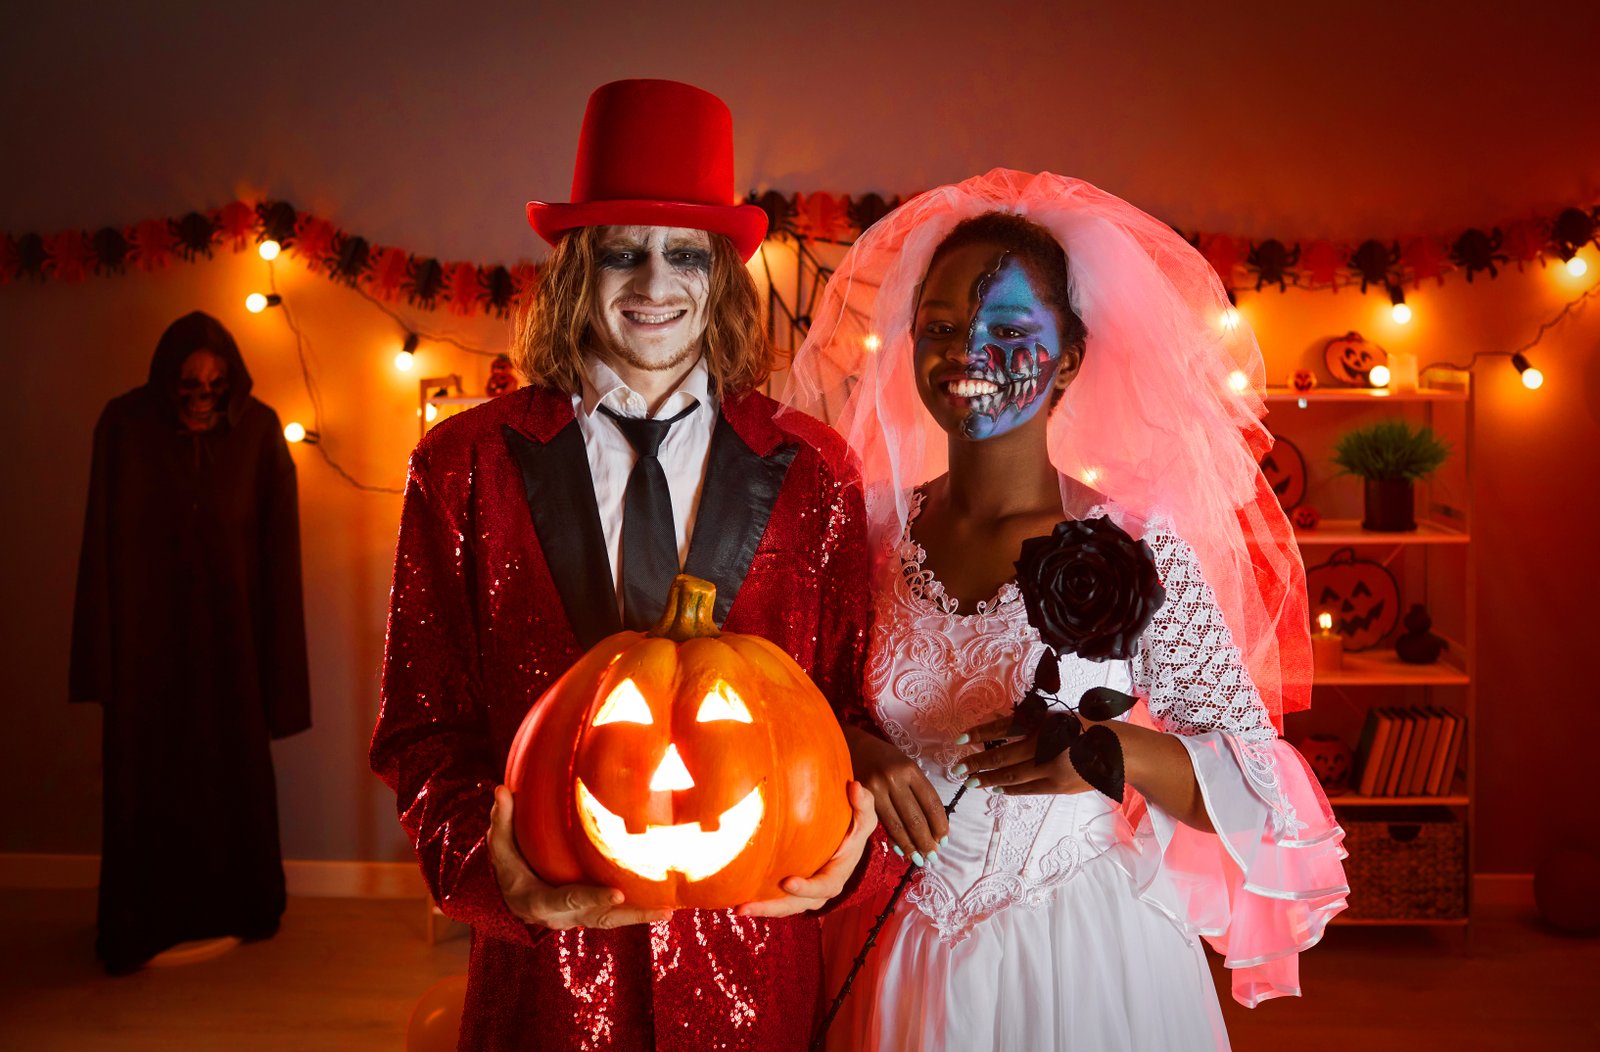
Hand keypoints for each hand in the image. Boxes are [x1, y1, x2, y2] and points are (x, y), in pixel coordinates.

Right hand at [488, 785, 671, 929]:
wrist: (513, 899)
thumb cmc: (508, 868)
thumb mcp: (500, 846)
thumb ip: (502, 821)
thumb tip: (501, 789)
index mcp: (539, 901)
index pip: (568, 900)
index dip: (592, 897)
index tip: (618, 892)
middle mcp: (562, 916)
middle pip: (600, 918)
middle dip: (630, 915)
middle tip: (661, 910)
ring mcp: (578, 918)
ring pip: (612, 921)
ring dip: (640, 917)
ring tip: (668, 910)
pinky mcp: (590, 914)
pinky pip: (616, 916)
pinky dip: (638, 913)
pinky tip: (664, 905)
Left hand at [736, 781, 877, 917]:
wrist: (845, 843)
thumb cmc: (854, 830)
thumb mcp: (864, 817)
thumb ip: (863, 804)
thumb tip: (854, 787)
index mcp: (836, 877)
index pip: (823, 887)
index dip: (806, 888)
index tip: (787, 881)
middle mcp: (818, 892)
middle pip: (795, 905)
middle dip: (771, 907)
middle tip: (745, 906)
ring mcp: (803, 894)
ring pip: (781, 906)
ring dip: (759, 908)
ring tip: (736, 908)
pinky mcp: (790, 890)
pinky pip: (774, 898)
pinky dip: (758, 900)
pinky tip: (734, 897)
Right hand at [844, 724, 945, 864]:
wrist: (851, 746)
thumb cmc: (882, 759)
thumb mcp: (904, 767)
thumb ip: (916, 791)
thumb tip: (931, 825)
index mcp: (910, 769)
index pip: (931, 802)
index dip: (940, 824)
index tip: (944, 839)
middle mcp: (894, 778)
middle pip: (916, 818)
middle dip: (926, 841)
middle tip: (933, 856)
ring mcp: (876, 788)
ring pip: (898, 825)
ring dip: (911, 846)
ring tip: (920, 859)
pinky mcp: (860, 798)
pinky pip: (881, 824)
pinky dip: (893, 839)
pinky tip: (902, 850)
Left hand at [954, 715, 1095, 795]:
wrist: (1120, 751)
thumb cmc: (1089, 728)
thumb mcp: (1059, 717)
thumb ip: (1032, 722)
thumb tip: (1000, 725)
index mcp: (1044, 723)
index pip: (1003, 728)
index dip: (979, 734)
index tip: (960, 739)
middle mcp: (1045, 745)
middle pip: (1002, 757)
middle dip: (977, 763)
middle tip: (958, 769)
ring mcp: (1052, 768)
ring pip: (1012, 776)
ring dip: (989, 779)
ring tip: (971, 781)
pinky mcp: (1058, 786)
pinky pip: (1028, 789)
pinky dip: (1010, 788)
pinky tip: (997, 788)